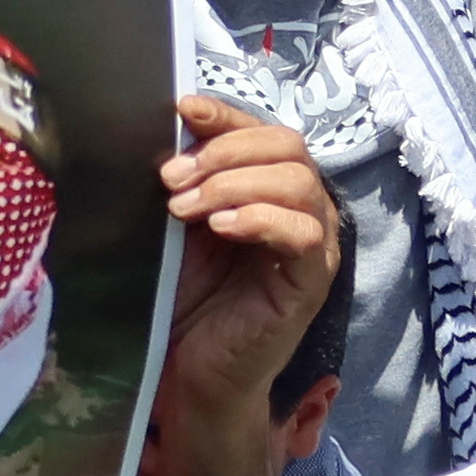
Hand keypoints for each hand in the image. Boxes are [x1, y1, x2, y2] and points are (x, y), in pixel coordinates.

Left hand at [152, 92, 337, 410]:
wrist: (190, 366)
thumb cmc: (182, 291)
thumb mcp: (175, 223)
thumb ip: (182, 179)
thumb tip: (164, 129)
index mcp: (266, 186)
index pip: (262, 131)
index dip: (226, 114)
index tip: (183, 109)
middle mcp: (299, 207)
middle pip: (288, 145)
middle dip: (224, 151)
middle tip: (171, 179)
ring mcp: (311, 244)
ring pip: (299, 183)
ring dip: (233, 184)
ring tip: (184, 209)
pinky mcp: (311, 281)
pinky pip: (304, 233)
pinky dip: (261, 218)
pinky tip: (221, 228)